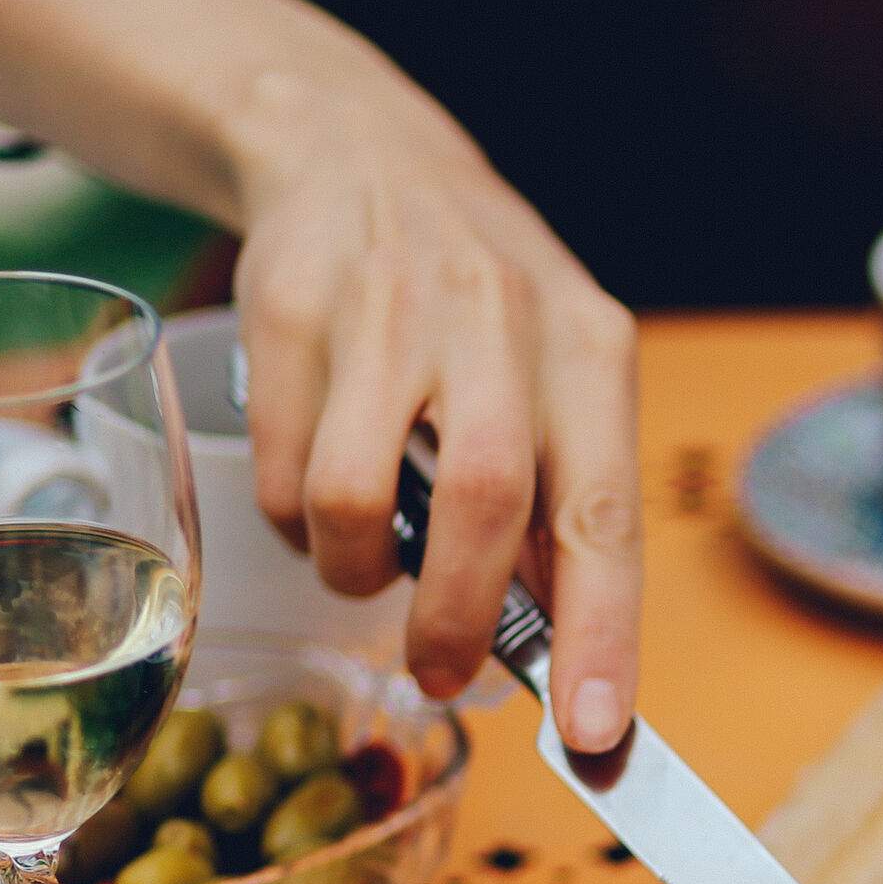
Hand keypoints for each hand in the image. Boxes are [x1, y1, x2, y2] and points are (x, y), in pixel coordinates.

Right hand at [227, 80, 642, 750]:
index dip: (602, 634)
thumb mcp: (556, 378)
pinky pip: (278, 472)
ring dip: (356, 568)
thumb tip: (565, 660)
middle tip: (438, 673)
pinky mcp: (287, 309)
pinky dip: (293, 520)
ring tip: (368, 560)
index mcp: (590, 351)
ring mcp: (387, 310)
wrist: (355, 149)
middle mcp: (498, 322)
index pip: (604, 514)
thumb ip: (563, 502)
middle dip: (458, 619)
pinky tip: (316, 488)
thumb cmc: (479, 308)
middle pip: (484, 505)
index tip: (594, 734)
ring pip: (354, 498)